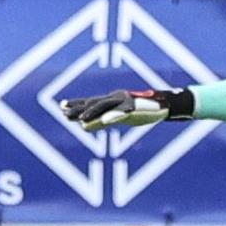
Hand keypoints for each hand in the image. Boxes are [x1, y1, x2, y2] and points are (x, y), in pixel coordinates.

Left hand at [60, 87, 193, 131]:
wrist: (164, 105)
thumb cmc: (141, 111)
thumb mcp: (119, 117)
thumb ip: (101, 121)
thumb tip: (82, 126)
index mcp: (111, 101)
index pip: (90, 102)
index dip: (76, 104)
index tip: (61, 107)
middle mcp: (116, 99)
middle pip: (94, 103)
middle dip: (79, 108)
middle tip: (63, 113)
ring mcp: (125, 102)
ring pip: (106, 106)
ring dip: (93, 113)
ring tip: (81, 120)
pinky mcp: (135, 107)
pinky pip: (123, 112)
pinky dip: (114, 116)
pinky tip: (105, 120)